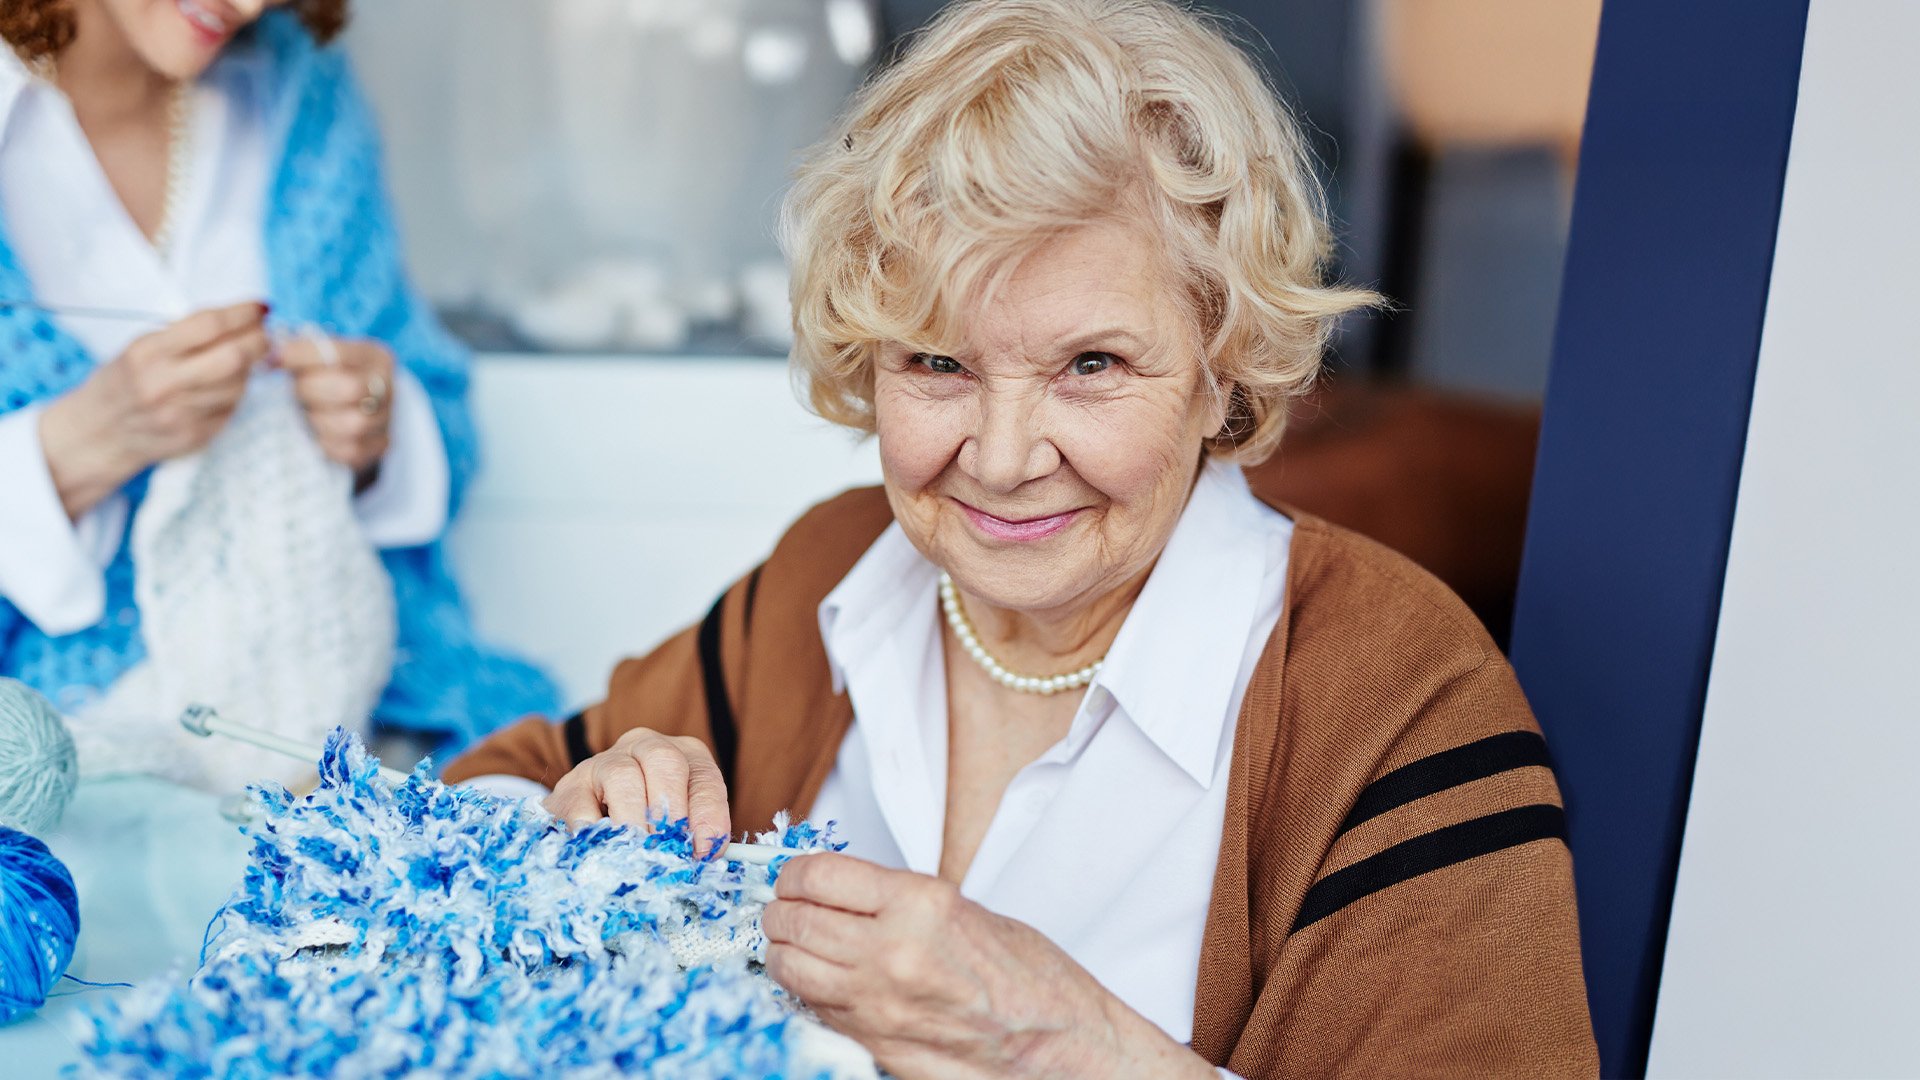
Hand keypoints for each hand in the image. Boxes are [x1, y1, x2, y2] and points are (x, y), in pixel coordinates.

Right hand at [40, 301, 269, 517]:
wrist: (97, 434)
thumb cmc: (124, 381)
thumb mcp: (140, 348)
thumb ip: (184, 334)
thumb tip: (239, 317)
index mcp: (146, 352)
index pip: (208, 325)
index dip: (243, 313)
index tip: (261, 307)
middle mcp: (162, 384)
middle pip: (234, 357)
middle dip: (260, 341)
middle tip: (266, 334)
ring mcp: (179, 414)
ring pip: (239, 385)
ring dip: (249, 370)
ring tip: (240, 362)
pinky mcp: (194, 436)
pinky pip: (232, 409)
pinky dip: (236, 394)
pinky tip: (226, 388)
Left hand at [276, 333, 395, 477]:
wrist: (360, 406)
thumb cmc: (331, 374)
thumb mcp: (323, 354)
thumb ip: (301, 350)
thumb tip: (268, 356)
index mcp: (375, 357)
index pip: (337, 354)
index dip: (300, 356)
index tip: (273, 361)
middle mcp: (389, 387)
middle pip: (350, 389)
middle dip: (310, 390)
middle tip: (294, 390)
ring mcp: (387, 420)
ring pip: (351, 424)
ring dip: (316, 419)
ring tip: (304, 412)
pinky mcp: (379, 447)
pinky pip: (349, 451)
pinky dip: (325, 443)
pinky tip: (315, 432)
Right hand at [541, 728, 731, 855]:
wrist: (591, 822)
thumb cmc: (650, 827)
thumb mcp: (680, 827)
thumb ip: (694, 838)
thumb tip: (704, 857)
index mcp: (685, 756)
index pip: (704, 778)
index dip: (707, 815)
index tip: (703, 851)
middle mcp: (646, 747)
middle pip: (664, 761)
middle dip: (669, 810)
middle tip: (668, 849)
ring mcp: (604, 762)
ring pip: (622, 776)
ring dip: (633, 820)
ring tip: (637, 854)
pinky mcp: (570, 786)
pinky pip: (580, 803)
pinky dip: (593, 830)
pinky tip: (601, 851)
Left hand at [762, 854, 1216, 1079]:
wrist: (1054, 1044)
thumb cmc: (1025, 976)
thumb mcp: (961, 908)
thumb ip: (896, 899)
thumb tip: (838, 893)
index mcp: (918, 903)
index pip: (818, 875)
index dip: (794, 873)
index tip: (793, 876)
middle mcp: (890, 951)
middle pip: (793, 920)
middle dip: (780, 911)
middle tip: (783, 907)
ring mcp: (877, 1003)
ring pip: (789, 968)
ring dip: (782, 952)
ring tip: (792, 944)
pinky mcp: (872, 1042)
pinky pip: (813, 1008)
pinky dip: (804, 990)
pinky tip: (819, 980)